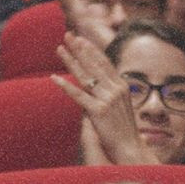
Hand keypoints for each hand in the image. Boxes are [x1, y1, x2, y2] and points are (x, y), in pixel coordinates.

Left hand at [53, 33, 154, 164]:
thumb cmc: (125, 130)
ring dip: (71, 60)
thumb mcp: (122, 107)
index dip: (92, 50)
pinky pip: (78, 95)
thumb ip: (110, 93)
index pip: (104, 63)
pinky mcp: (97, 111)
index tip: (81, 39)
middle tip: (68, 35)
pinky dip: (65, 86)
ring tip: (60, 48)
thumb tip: (98, 85)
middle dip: (80, 49)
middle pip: (93, 64)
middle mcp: (115, 89)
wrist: (130, 148)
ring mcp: (106, 100)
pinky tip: (54, 78)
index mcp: (122, 86)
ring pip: (85, 76)